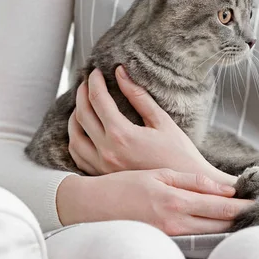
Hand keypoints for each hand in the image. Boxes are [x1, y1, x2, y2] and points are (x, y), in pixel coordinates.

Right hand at [57, 169, 251, 234]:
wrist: (92, 207)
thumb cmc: (125, 186)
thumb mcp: (159, 175)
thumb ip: (192, 182)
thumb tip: (223, 188)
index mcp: (176, 201)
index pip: (220, 206)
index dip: (242, 206)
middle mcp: (176, 223)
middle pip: (218, 224)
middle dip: (239, 217)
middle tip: (257, 210)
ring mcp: (169, 236)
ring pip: (208, 233)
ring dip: (226, 225)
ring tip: (242, 216)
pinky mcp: (163, 242)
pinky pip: (192, 238)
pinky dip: (208, 231)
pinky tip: (215, 224)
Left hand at [68, 67, 235, 185]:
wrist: (184, 187)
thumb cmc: (178, 152)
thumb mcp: (161, 120)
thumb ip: (138, 96)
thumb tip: (120, 73)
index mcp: (122, 134)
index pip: (98, 100)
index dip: (94, 82)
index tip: (95, 72)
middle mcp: (107, 151)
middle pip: (82, 115)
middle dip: (82, 94)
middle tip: (87, 83)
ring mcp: (102, 166)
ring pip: (74, 136)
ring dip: (74, 117)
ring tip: (83, 105)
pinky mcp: (103, 176)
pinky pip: (78, 156)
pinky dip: (76, 140)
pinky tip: (83, 131)